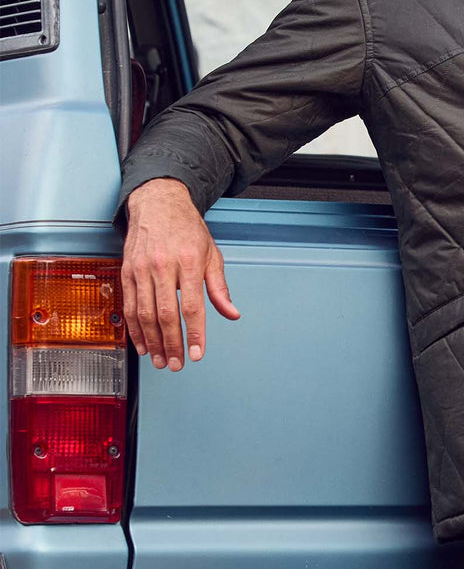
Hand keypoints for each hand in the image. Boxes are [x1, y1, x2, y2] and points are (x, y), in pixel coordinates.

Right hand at [121, 178, 239, 370]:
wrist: (158, 203)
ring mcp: (141, 269)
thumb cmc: (187, 229)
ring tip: (159, 360)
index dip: (195, 334)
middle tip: (176, 364)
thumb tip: (231, 313)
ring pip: (144, 313)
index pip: (192, 306)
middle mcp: (163, 265)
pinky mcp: (126, 271)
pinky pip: (128, 306)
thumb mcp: (211, 254)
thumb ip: (219, 288)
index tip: (197, 354)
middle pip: (166, 314)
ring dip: (152, 341)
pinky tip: (142, 343)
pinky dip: (134, 328)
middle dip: (171, 344)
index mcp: (189, 262)